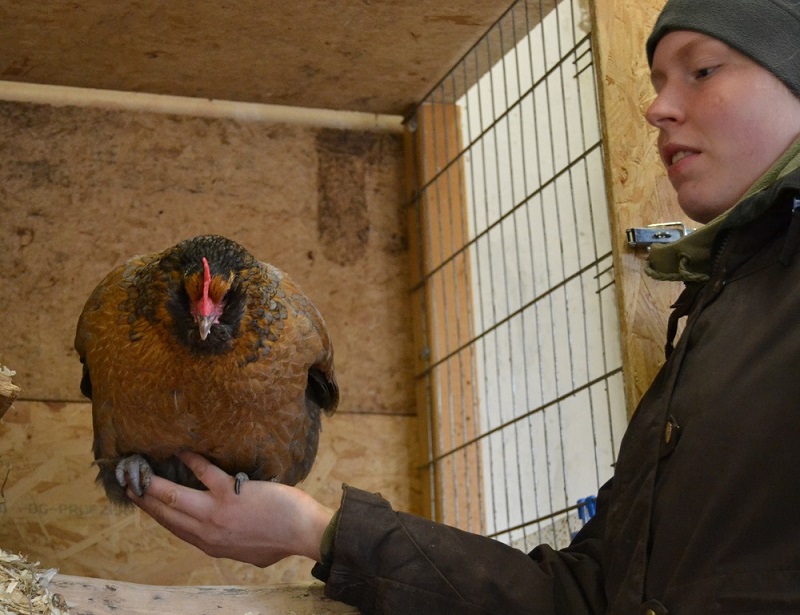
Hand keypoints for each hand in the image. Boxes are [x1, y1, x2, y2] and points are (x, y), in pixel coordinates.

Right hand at [128, 451, 334, 566]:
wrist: (302, 533)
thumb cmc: (283, 541)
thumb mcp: (251, 555)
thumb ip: (234, 545)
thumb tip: (231, 538)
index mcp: (211, 544)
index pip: (175, 528)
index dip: (156, 514)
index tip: (142, 502)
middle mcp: (207, 532)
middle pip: (165, 513)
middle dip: (144, 498)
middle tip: (128, 482)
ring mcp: (215, 513)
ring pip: (173, 496)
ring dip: (153, 483)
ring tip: (139, 468)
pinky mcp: (229, 493)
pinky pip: (203, 472)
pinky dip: (190, 460)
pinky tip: (181, 449)